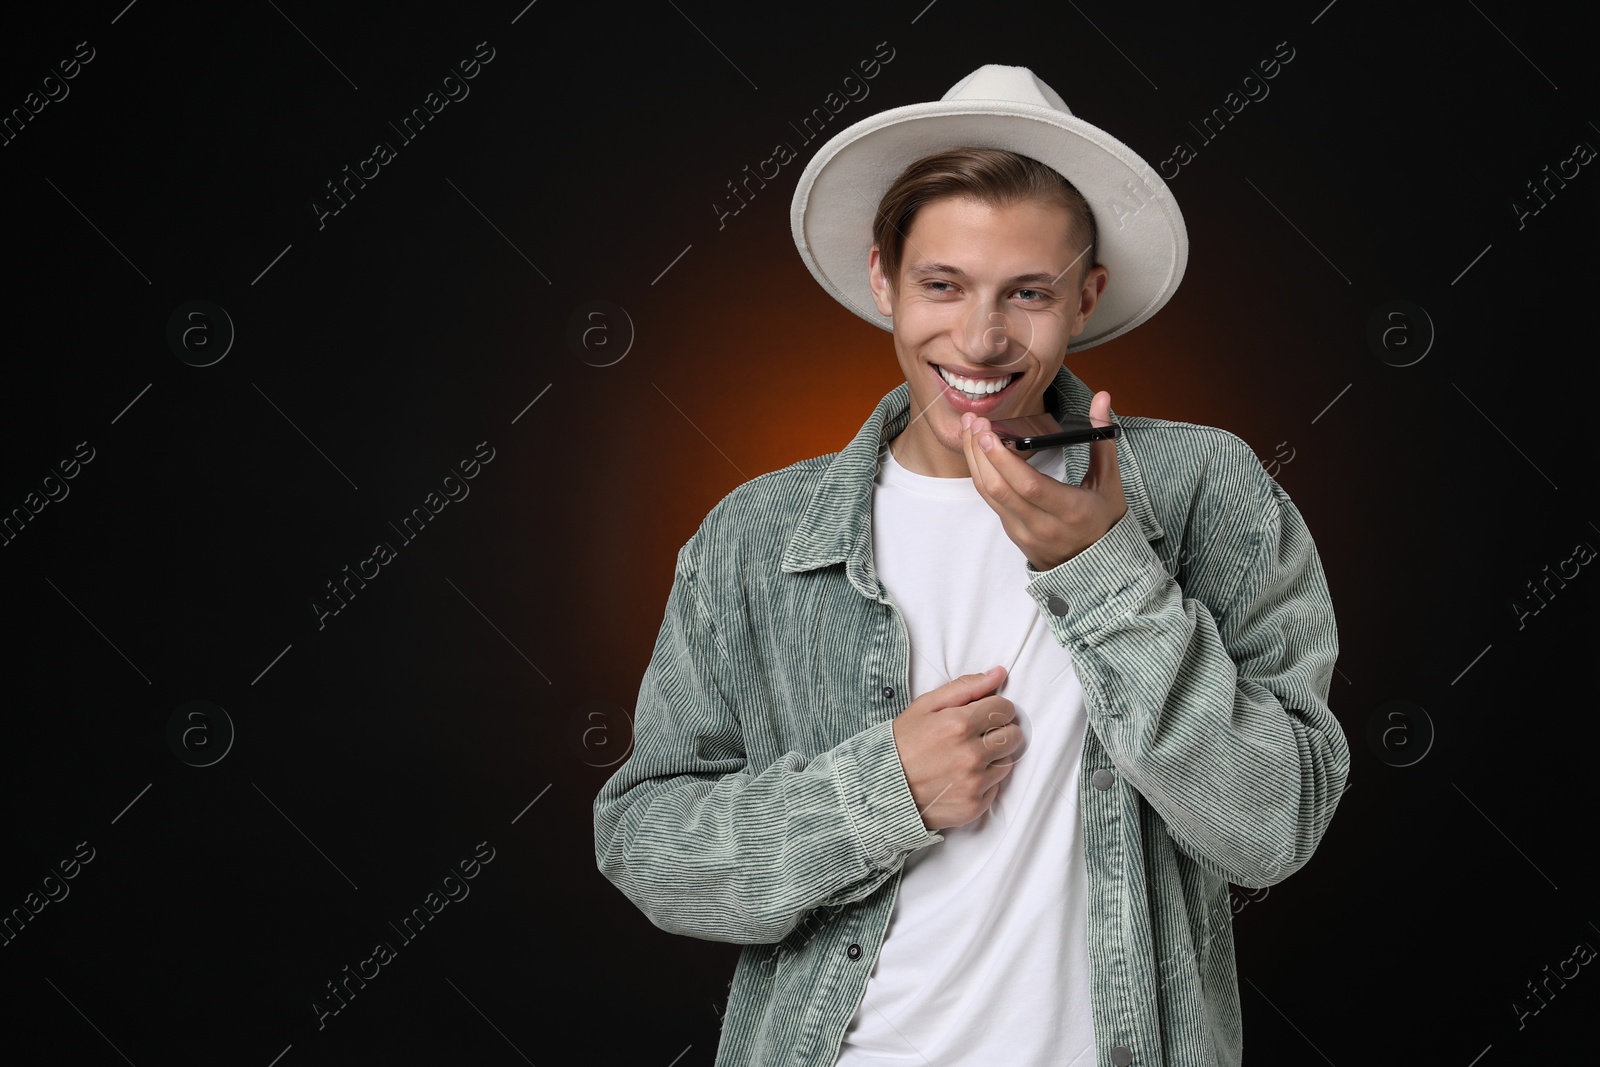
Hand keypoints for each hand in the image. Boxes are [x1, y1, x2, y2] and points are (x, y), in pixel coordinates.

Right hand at [890, 667, 1022, 830]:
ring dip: (994, 757)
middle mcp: (970, 754)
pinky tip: (962, 777)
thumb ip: (965, 687)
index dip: (996, 708)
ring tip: (966, 757)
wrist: (882, 789)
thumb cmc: (902, 744)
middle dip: (1000, 731)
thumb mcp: (926, 706)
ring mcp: (974, 783)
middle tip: (978, 735)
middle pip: (1013, 735)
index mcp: (959, 724)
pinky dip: (984, 781)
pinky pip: (996, 787)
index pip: (1005, 709)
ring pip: (1007, 761)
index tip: (985, 714)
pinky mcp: (975, 806)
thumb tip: (998, 674)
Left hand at [960, 389, 1128, 570]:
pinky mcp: (1013, 534)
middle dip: (980, 452)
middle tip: (973, 421)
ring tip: (969, 430)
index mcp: (1070, 511)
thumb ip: (1102, 438)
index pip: (1028, 485)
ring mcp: (1024, 532)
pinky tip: (977, 452)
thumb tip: (1103, 397)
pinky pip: (991, 502)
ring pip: (989, 495)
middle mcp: (1043, 525)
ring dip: (974, 460)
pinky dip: (981, 474)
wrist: (1096, 567)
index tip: (988, 432)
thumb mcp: (1109, 481)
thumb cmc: (1104, 519)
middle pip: (999, 488)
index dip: (1003, 459)